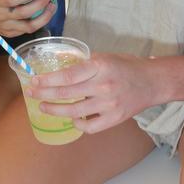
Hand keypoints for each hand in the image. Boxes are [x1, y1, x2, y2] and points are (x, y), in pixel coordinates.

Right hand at [0, 0, 56, 37]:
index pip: (14, 0)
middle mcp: (1, 16)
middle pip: (25, 13)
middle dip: (41, 3)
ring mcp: (6, 26)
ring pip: (28, 26)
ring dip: (44, 17)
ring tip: (52, 6)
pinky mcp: (9, 33)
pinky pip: (26, 31)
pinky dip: (38, 24)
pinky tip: (44, 15)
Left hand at [27, 52, 155, 133]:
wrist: (152, 82)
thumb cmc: (126, 66)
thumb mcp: (104, 57)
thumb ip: (84, 63)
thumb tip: (60, 68)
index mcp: (100, 67)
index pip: (67, 75)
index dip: (48, 80)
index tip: (34, 81)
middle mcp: (103, 85)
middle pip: (66, 93)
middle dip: (44, 94)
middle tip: (31, 94)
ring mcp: (109, 104)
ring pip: (74, 112)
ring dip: (55, 110)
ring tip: (44, 107)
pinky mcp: (115, 118)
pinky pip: (90, 126)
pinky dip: (77, 124)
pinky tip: (72, 118)